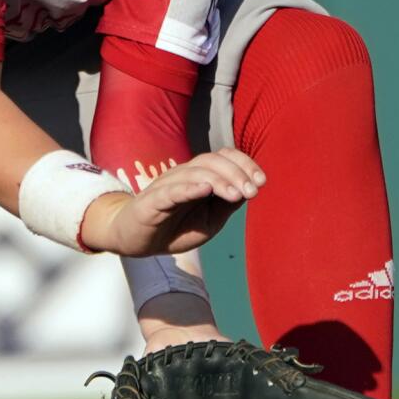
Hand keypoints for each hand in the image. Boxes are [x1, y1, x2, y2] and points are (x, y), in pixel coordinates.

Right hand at [82, 149, 265, 256]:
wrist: (137, 241)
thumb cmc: (175, 228)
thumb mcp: (210, 221)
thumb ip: (227, 205)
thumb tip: (249, 190)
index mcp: (199, 176)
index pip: (223, 157)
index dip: (244, 164)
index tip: (261, 181)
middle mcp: (183, 175)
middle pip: (211, 161)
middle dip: (236, 173)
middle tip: (252, 191)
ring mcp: (166, 186)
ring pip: (194, 172)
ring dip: (218, 181)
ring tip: (235, 194)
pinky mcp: (151, 201)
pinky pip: (170, 191)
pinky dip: (188, 188)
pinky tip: (204, 189)